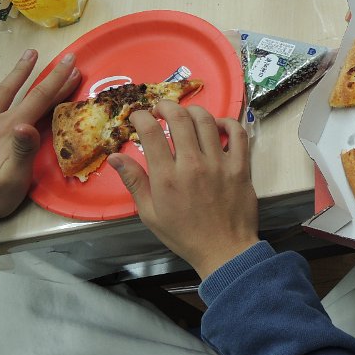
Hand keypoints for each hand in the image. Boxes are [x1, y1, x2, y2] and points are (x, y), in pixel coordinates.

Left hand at [0, 50, 80, 224]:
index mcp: (11, 128)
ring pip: (3, 92)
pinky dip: (4, 91)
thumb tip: (27, 126)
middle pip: (25, 91)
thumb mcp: (13, 177)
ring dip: (19, 73)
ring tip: (29, 55)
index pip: (39, 99)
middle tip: (63, 57)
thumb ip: (21, 151)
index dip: (57, 80)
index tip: (72, 64)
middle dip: (46, 73)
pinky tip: (5, 92)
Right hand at [108, 101, 258, 278]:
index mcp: (166, 177)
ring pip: (207, 121)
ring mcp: (219, 163)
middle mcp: (192, 164)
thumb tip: (115, 156)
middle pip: (179, 119)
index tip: (139, 116)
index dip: (142, 117)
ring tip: (185, 114)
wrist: (224, 249)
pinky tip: (217, 124)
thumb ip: (134, 182)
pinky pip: (237, 134)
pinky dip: (227, 122)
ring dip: (193, 111)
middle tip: (161, 108)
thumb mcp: (150, 214)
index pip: (151, 132)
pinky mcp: (240, 166)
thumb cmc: (184, 234)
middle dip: (166, 106)